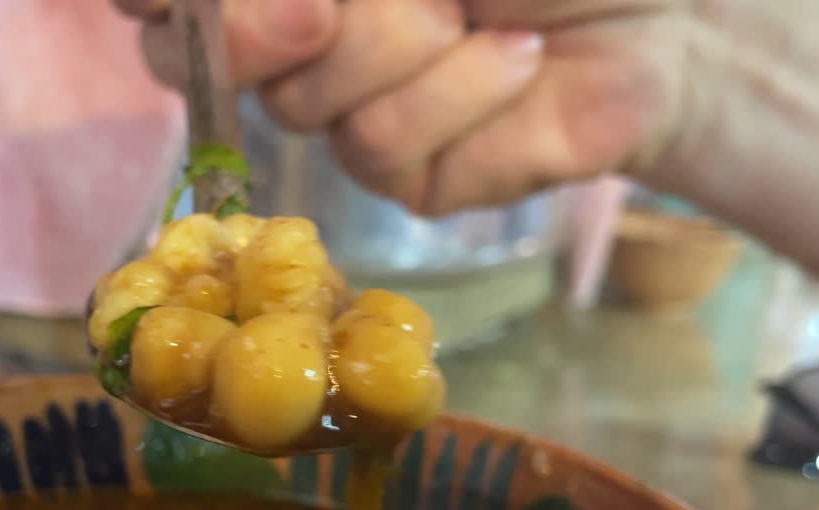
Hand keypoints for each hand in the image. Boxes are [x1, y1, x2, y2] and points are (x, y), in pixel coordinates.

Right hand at [115, 0, 691, 215]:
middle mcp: (295, 45)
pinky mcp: (407, 181)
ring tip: (495, 15)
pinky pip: (393, 149)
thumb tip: (249, 13)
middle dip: (294, 15)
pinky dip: (470, 95)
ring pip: (316, 103)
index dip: (162, 1)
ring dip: (421, 43)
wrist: (662, 8)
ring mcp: (347, 119)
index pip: (156, 0)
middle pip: (215, 54)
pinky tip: (521, 65)